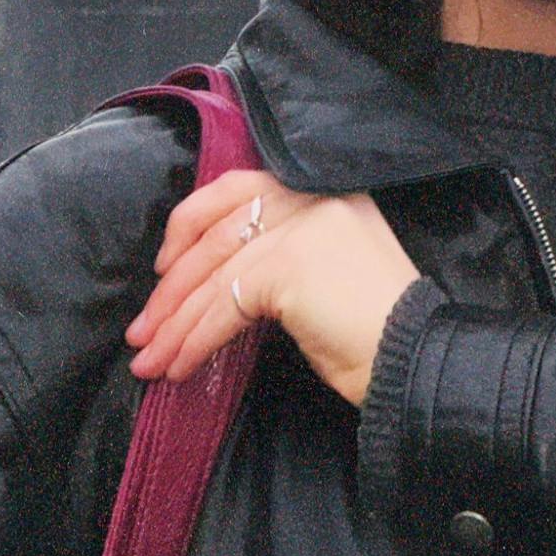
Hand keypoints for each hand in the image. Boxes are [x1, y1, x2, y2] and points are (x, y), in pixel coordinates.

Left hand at [125, 169, 420, 406]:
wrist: (412, 352)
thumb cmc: (373, 323)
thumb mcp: (327, 265)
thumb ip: (280, 250)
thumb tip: (206, 280)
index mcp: (321, 190)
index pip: (236, 189)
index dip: (189, 224)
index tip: (165, 266)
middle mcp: (310, 199)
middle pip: (216, 235)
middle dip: (171, 290)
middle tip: (143, 332)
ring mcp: (300, 228)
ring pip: (215, 275)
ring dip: (176, 324)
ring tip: (151, 361)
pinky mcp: (288, 267)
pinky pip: (225, 306)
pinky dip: (195, 340)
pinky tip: (180, 367)